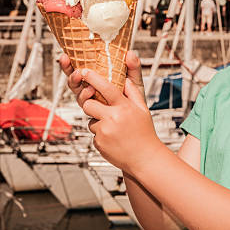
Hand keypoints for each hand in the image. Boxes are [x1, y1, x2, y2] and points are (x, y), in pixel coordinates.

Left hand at [59, 51, 159, 172]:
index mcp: (124, 107)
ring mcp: (104, 131)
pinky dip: (101, 135)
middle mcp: (113, 118)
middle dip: (91, 104)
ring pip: (90, 120)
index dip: (93, 78)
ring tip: (114, 129)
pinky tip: (113, 139)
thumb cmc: (144, 133)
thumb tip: (126, 80)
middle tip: (101, 108)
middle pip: (88, 104)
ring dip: (98, 122)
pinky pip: (93, 134)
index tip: (85, 71)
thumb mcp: (143, 110)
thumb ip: (133, 93)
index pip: (106, 88)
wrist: (144, 158)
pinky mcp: (98, 143)